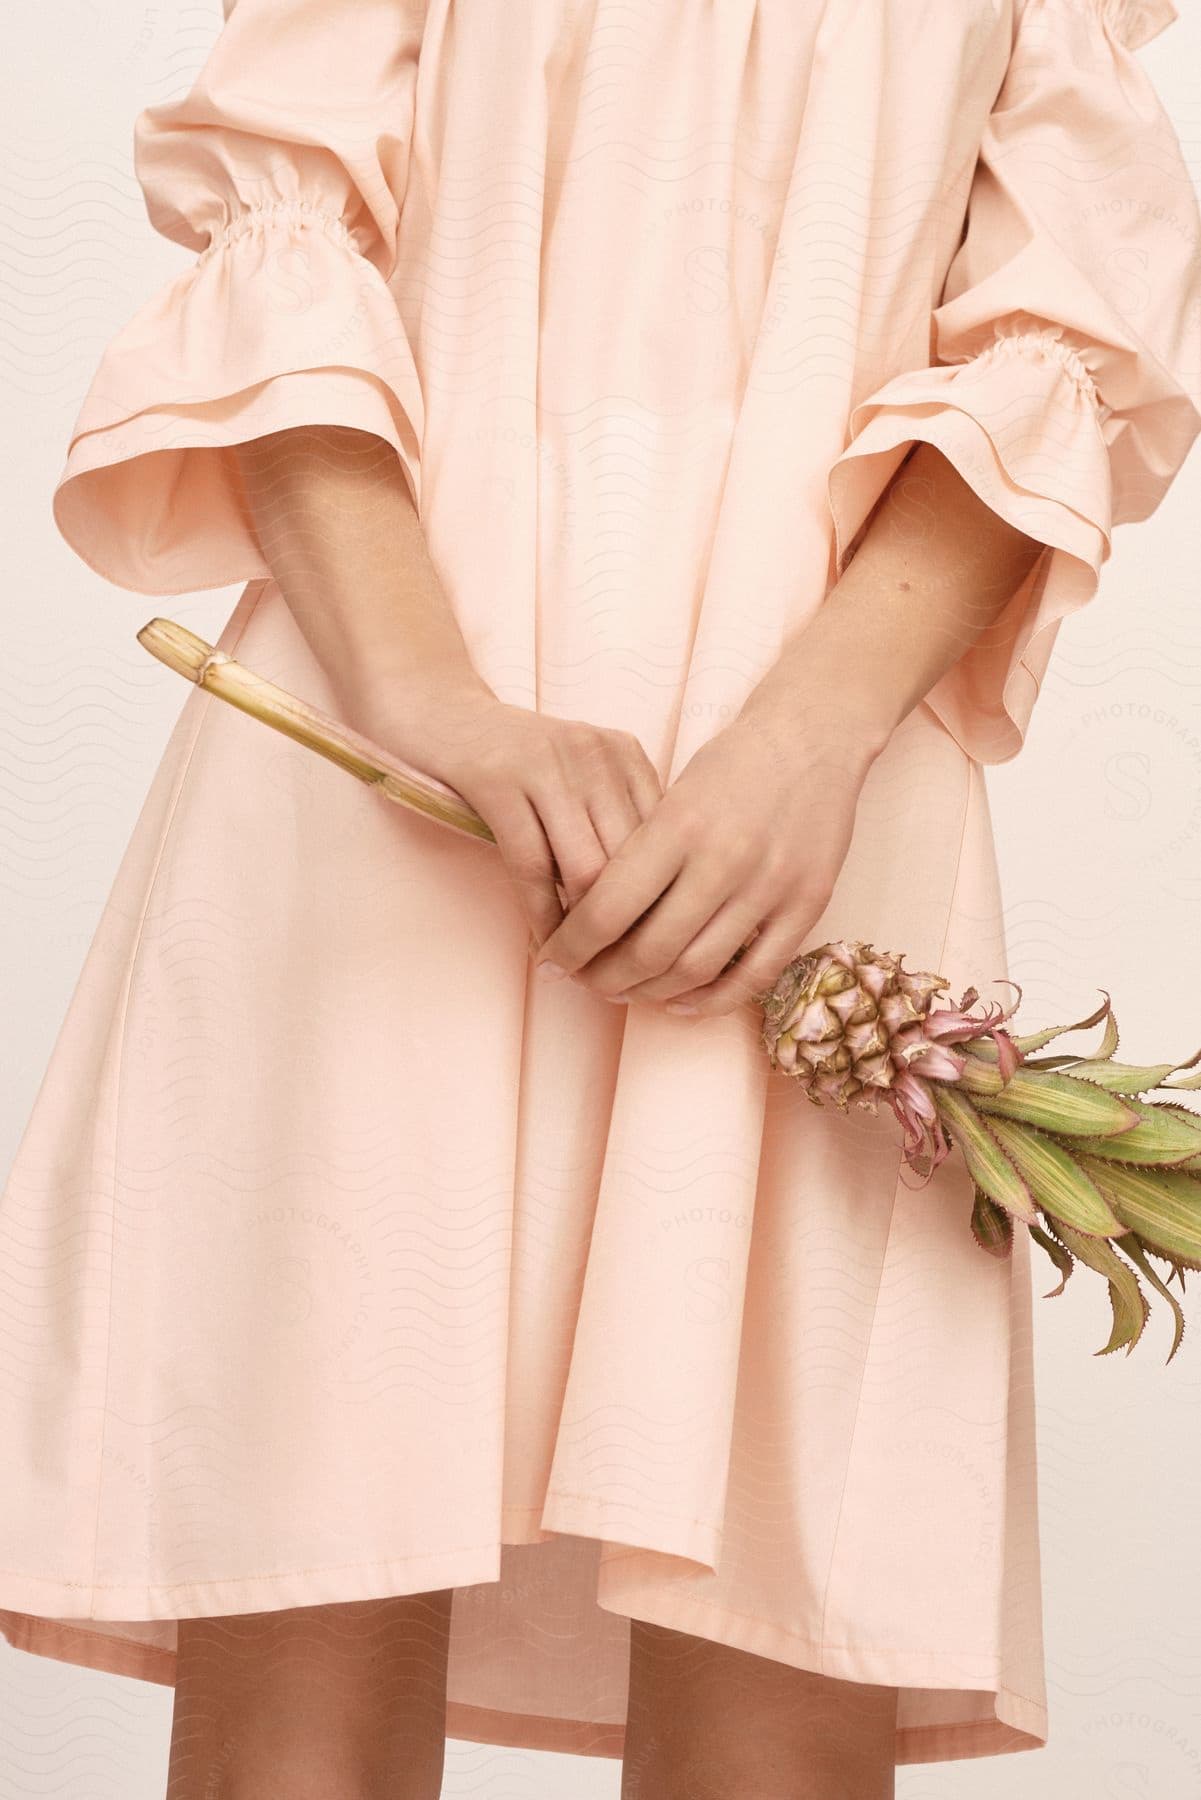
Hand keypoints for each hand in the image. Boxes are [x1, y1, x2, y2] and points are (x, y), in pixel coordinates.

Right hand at [353, 673, 664, 944]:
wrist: (432, 709)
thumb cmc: (511, 760)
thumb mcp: (576, 779)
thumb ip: (613, 823)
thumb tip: (652, 910)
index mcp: (626, 755)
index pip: (666, 843)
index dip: (662, 904)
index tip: (655, 952)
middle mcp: (598, 755)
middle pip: (634, 862)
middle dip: (629, 928)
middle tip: (619, 976)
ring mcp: (550, 765)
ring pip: (589, 871)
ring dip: (586, 933)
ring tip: (582, 967)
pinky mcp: (500, 781)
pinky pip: (533, 866)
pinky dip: (542, 915)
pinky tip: (544, 945)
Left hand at [531, 704, 882, 1016]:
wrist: (812, 736)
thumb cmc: (731, 764)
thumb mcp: (672, 795)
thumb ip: (639, 856)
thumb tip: (590, 924)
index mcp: (679, 824)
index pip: (608, 909)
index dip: (571, 947)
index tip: (551, 961)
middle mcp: (725, 859)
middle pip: (649, 950)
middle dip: (604, 978)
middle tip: (585, 981)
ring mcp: (771, 886)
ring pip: (697, 969)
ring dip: (651, 992)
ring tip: (627, 990)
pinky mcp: (808, 904)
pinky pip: (755, 974)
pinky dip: (713, 999)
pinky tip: (681, 1001)